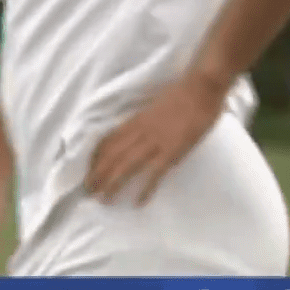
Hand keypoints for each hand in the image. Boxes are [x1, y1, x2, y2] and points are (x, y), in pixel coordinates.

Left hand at [85, 70, 227, 205]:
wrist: (201, 87)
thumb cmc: (182, 92)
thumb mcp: (155, 104)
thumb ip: (144, 119)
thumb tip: (137, 130)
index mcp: (136, 119)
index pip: (109, 140)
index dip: (96, 157)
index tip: (88, 170)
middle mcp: (141, 131)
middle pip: (113, 155)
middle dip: (98, 174)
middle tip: (88, 191)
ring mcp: (156, 141)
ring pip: (127, 165)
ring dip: (113, 183)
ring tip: (103, 199)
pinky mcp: (172, 150)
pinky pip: (155, 173)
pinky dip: (146, 189)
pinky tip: (138, 202)